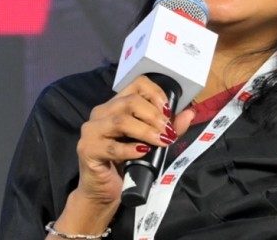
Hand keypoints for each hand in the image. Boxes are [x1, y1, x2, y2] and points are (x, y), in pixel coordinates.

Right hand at [52, 75, 194, 234]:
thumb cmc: (126, 164)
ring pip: (121, 121)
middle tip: (168, 132)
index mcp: (116, 104)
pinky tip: (142, 152)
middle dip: (154, 116)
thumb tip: (189, 114)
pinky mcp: (87, 149)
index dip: (155, 93)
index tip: (168, 111)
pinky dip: (130, 149)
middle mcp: (101, 112)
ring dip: (146, 131)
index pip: (137, 84)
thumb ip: (169, 127)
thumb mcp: (151, 142)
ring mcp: (91, 130)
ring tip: (161, 141)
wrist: (102, 192)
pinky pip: (111, 147)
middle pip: (130, 101)